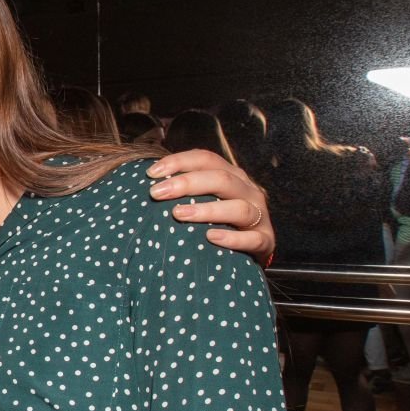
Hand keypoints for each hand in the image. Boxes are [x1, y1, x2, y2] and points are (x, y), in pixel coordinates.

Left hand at [147, 150, 275, 260]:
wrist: (250, 251)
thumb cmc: (217, 222)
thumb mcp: (203, 201)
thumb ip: (183, 192)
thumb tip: (144, 186)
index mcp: (231, 176)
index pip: (206, 159)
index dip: (178, 161)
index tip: (150, 174)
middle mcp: (248, 191)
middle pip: (221, 179)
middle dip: (186, 183)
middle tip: (156, 193)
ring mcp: (259, 216)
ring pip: (238, 207)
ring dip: (207, 210)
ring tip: (178, 215)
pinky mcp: (265, 240)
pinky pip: (252, 238)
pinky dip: (232, 238)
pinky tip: (210, 238)